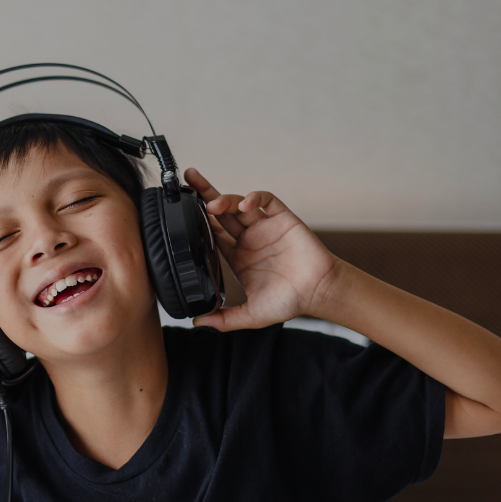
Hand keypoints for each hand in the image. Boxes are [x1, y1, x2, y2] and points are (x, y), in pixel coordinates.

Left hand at [185, 168, 342, 331]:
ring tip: (213, 204)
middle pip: (221, 212)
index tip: (181, 213)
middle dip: (204, 194)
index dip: (197, 220)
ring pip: (239, 204)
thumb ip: (224, 320)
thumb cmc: (289, 302)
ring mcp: (265, 227)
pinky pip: (266, 200)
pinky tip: (245, 204)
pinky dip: (254, 197)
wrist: (319, 292)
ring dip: (225, 199)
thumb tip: (197, 321)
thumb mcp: (250, 315)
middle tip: (187, 180)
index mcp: (237, 256)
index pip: (212, 233)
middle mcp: (248, 239)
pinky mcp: (283, 218)